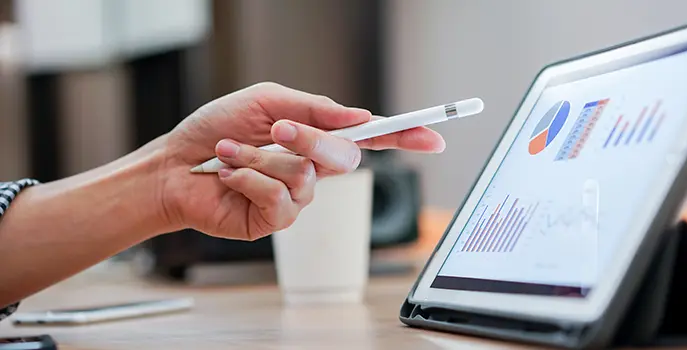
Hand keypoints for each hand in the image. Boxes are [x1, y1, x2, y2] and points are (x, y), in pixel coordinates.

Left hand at [156, 82, 444, 240]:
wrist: (174, 165)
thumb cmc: (216, 130)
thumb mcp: (266, 103)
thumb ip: (313, 108)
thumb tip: (358, 116)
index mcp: (315, 137)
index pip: (369, 138)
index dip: (403, 137)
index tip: (432, 136)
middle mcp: (313, 168)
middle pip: (344, 157)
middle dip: (310, 140)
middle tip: (278, 129)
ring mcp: (297, 196)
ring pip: (305, 176)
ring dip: (260, 157)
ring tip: (229, 153)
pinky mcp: (276, 219)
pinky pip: (279, 198)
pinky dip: (248, 178)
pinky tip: (228, 175)